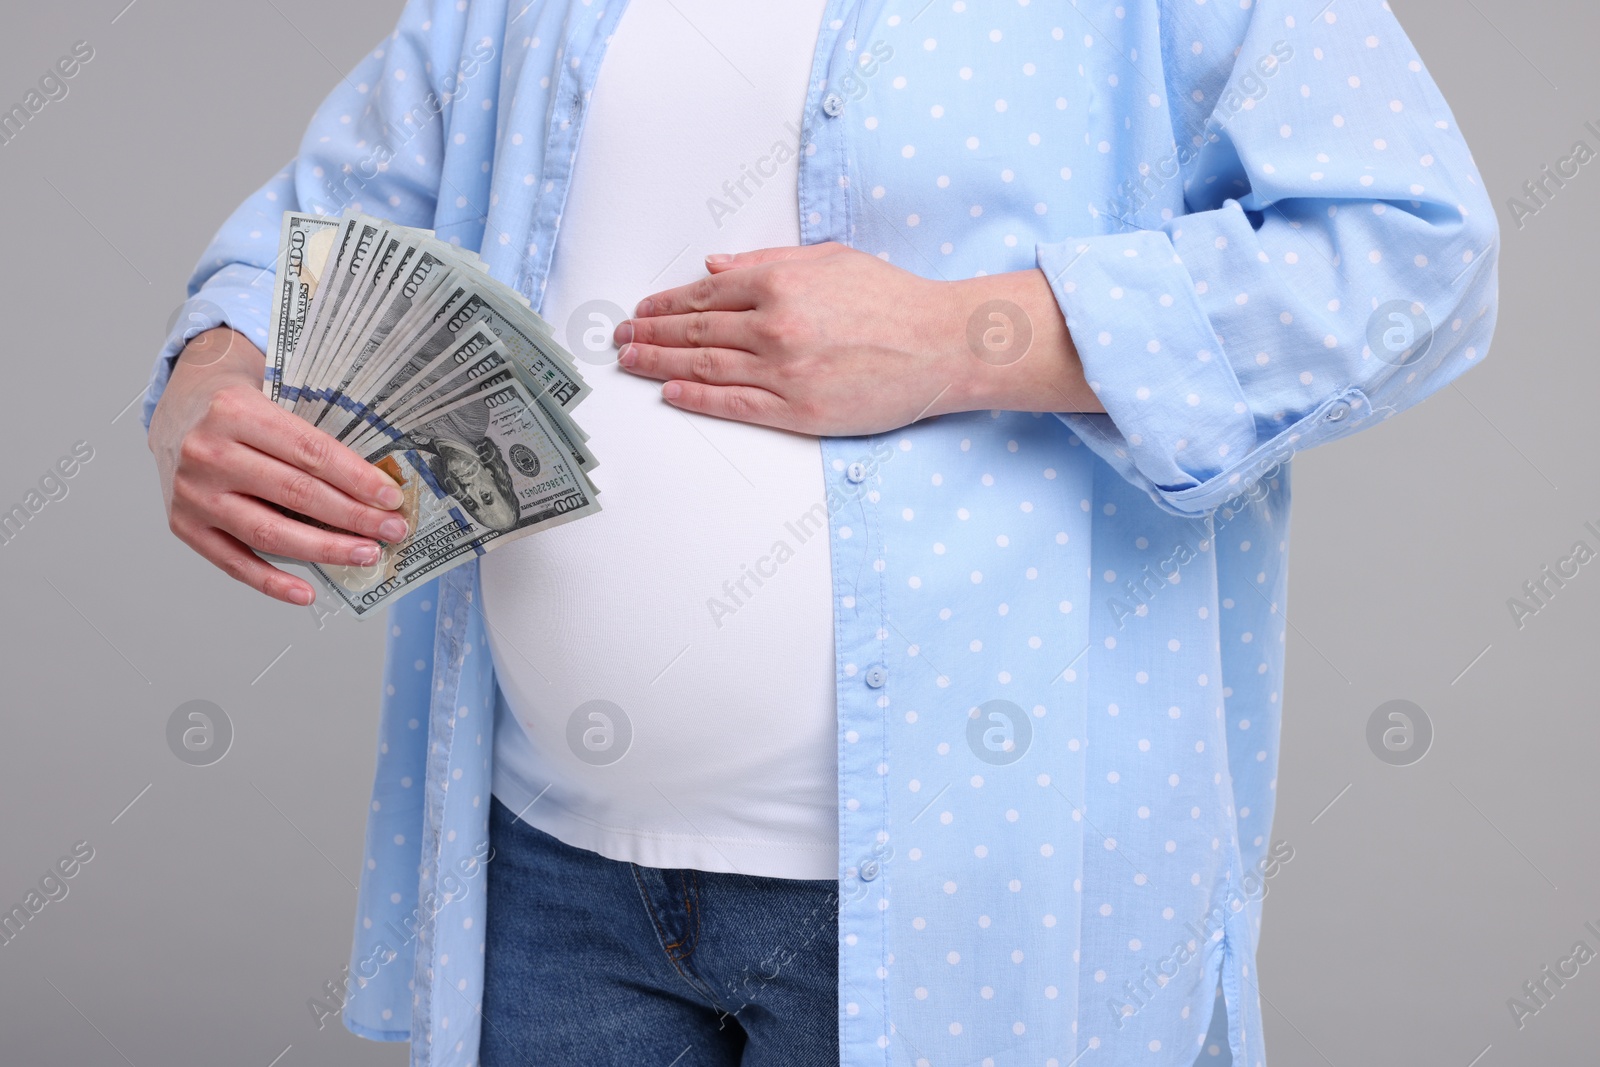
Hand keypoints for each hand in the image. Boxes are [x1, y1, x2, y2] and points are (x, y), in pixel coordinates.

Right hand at [147, 327, 409, 605]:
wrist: (176, 410)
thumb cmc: (236, 407)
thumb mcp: (272, 395)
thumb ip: (312, 432)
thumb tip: (374, 482)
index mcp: (235, 411)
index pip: (309, 451)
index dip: (356, 478)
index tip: (391, 498)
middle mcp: (208, 452)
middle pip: (294, 493)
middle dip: (352, 516)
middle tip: (391, 530)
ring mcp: (193, 493)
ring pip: (267, 532)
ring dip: (324, 550)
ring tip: (364, 555)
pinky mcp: (184, 525)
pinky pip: (233, 562)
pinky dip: (272, 582)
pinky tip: (307, 592)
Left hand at [615, 242, 1098, 435]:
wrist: (941, 343)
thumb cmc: (891, 298)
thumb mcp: (828, 260)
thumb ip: (767, 262)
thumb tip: (713, 266)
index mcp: (779, 283)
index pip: (704, 294)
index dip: (665, 304)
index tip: (641, 311)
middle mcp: (774, 326)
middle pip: (695, 330)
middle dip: (650, 334)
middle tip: (618, 339)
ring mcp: (784, 371)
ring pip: (705, 366)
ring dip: (660, 363)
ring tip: (630, 363)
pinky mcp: (798, 410)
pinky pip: (735, 404)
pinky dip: (697, 398)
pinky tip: (671, 392)